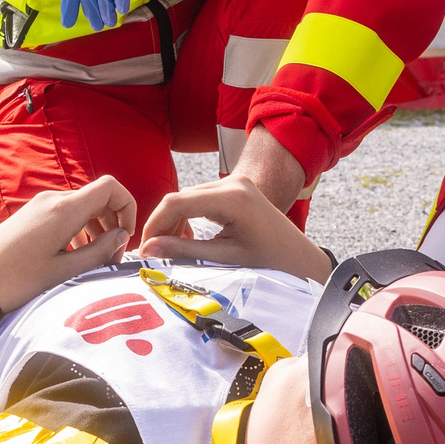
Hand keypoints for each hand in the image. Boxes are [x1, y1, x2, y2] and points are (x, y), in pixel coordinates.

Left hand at [0, 177, 138, 311]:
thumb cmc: (15, 279)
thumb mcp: (63, 271)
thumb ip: (98, 252)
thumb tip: (122, 236)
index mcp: (64, 209)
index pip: (111, 187)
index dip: (127, 207)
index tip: (126, 236)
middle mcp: (54, 199)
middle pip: (98, 197)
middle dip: (113, 222)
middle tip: (112, 256)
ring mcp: (41, 205)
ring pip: (83, 206)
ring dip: (97, 228)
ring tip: (95, 260)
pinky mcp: (32, 215)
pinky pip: (66, 213)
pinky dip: (79, 230)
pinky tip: (75, 255)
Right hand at [136, 175, 332, 281]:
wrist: (299, 258)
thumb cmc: (269, 261)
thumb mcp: (224, 258)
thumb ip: (184, 251)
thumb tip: (148, 250)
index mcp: (232, 198)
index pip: (177, 202)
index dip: (155, 224)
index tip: (144, 249)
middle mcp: (232, 182)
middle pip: (180, 197)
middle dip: (162, 224)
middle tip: (153, 253)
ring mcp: (235, 182)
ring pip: (188, 197)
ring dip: (174, 221)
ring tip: (171, 248)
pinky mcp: (235, 187)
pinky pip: (200, 197)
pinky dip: (188, 216)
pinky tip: (187, 238)